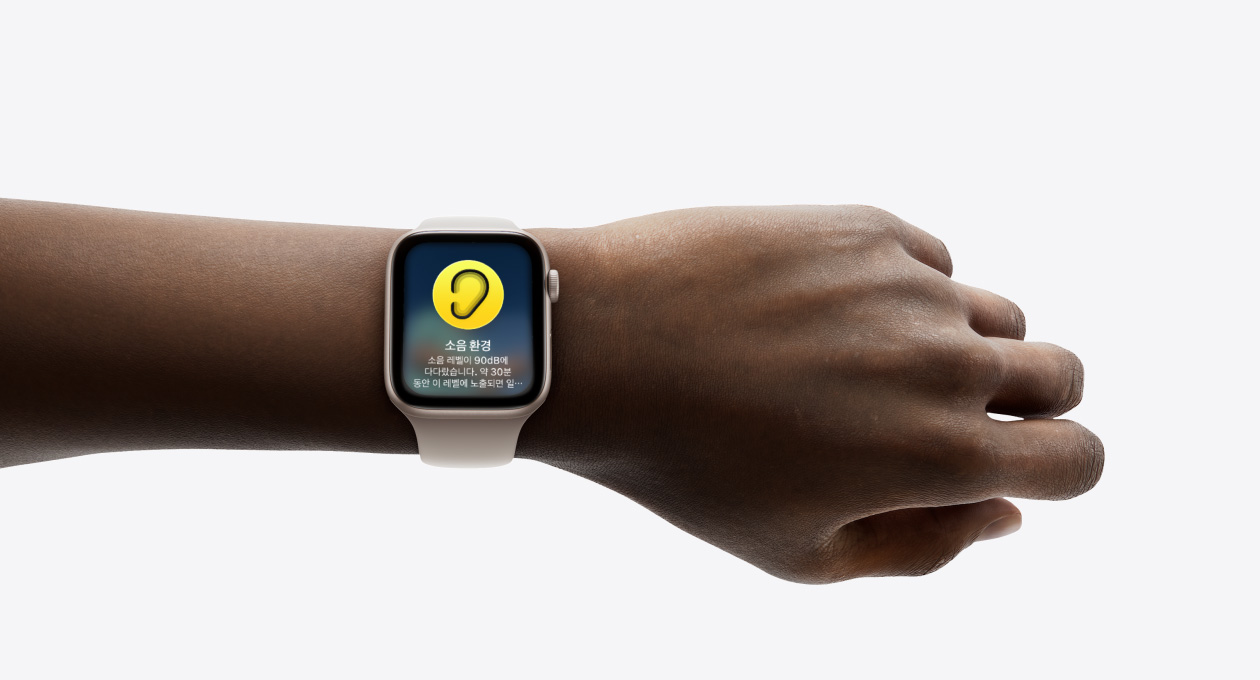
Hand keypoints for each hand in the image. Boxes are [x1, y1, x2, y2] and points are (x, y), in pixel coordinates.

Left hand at [525, 206, 1101, 582]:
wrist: (601, 345)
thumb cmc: (687, 466)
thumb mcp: (801, 553)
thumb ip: (924, 547)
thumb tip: (1002, 512)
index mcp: (941, 456)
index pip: (1080, 461)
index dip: (1056, 470)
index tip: (1008, 465)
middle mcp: (946, 360)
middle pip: (1062, 374)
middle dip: (1028, 403)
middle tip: (944, 415)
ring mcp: (908, 284)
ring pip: (996, 314)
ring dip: (962, 344)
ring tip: (867, 366)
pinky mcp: (865, 226)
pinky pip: (930, 263)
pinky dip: (904, 293)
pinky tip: (825, 314)